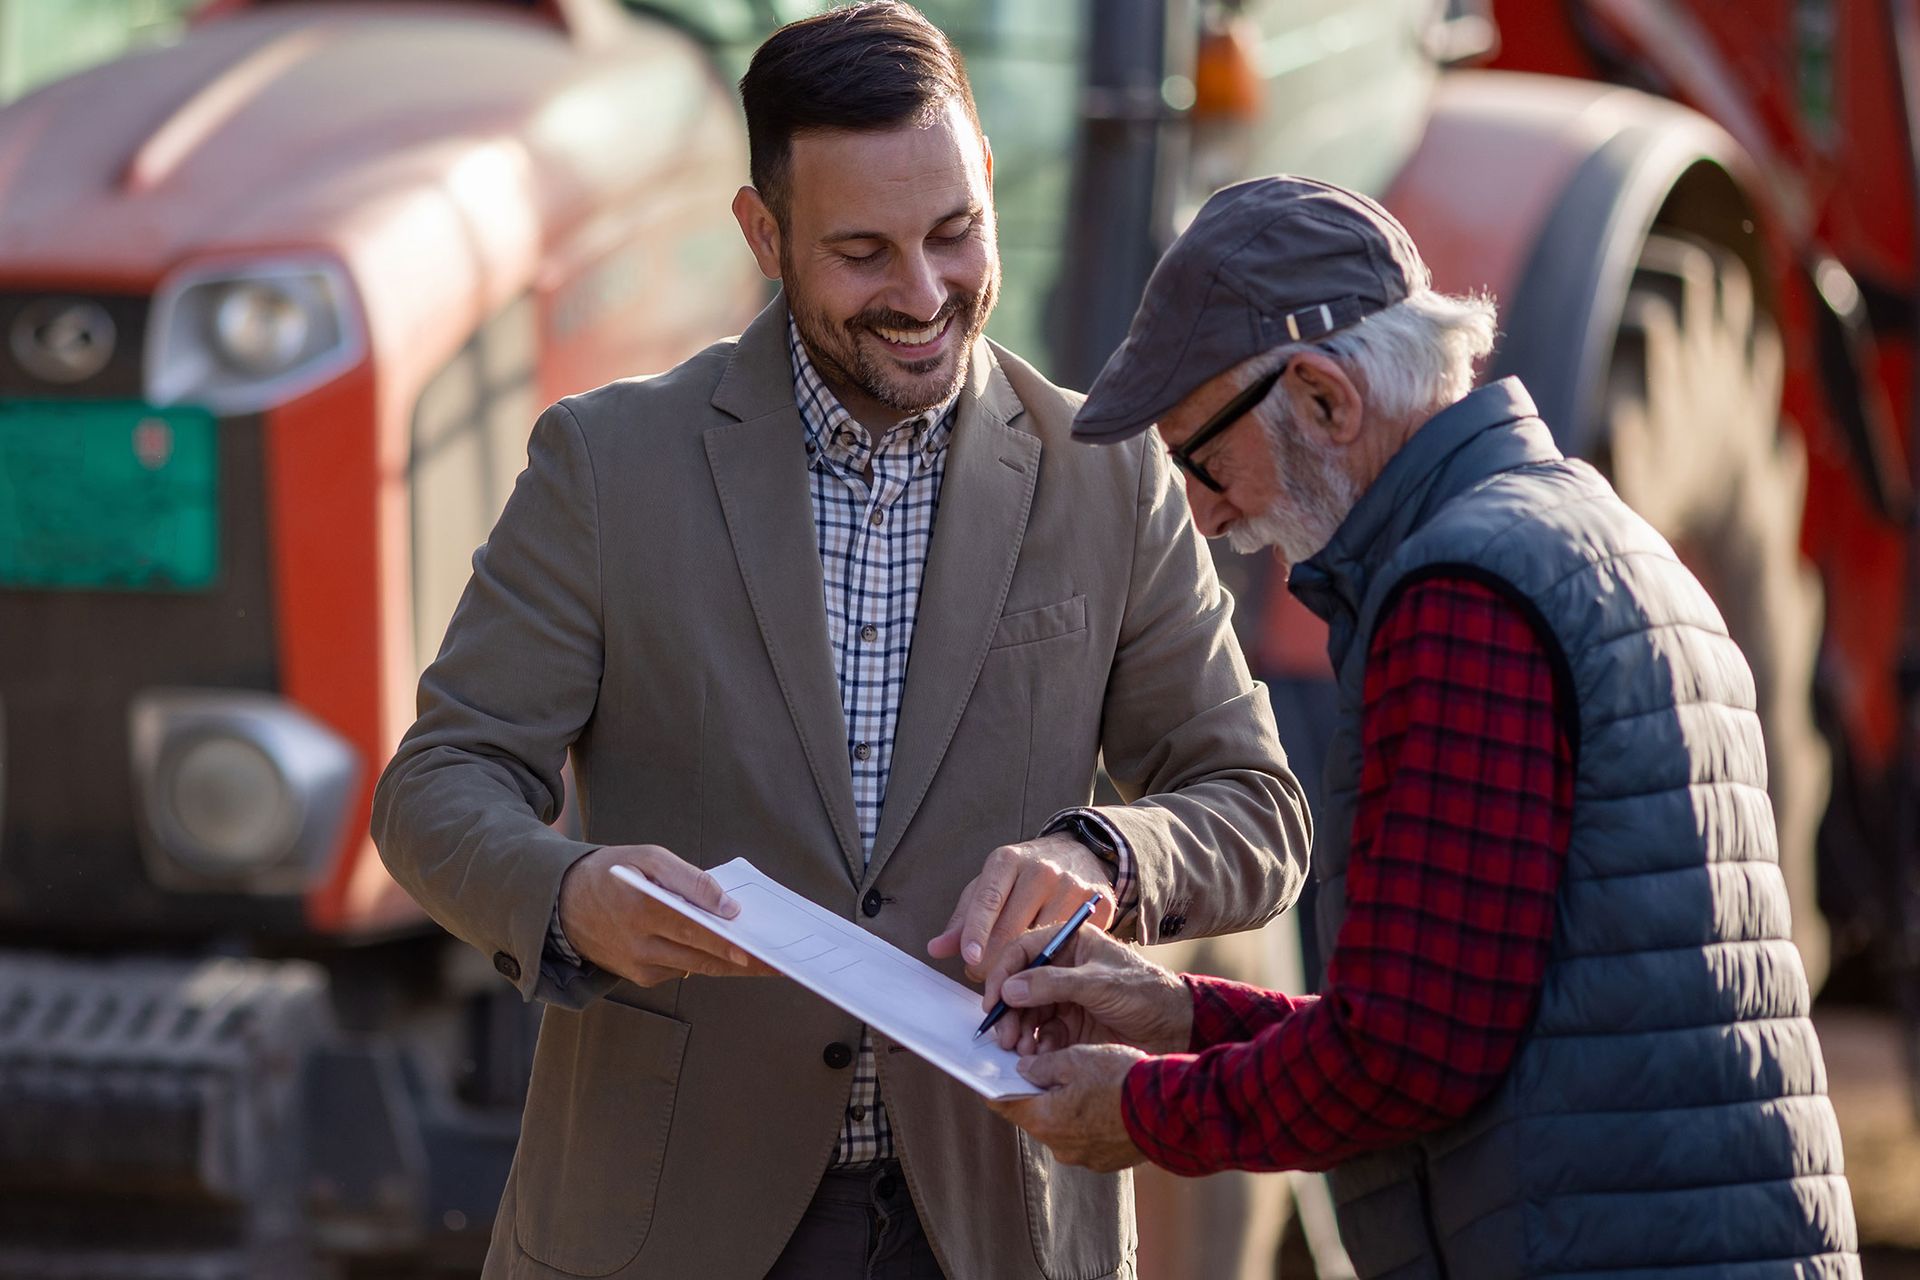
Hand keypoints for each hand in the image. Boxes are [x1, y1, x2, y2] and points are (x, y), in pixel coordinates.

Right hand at [557, 845, 774, 986]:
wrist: (563, 902)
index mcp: (643, 909)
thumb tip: (728, 907)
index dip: (731, 946)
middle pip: (704, 959)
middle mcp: (639, 945)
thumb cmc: (614, 872)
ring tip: (763, 958)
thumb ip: (692, 880)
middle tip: (778, 963)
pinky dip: (703, 960)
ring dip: (729, 964)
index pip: (697, 932)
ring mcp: (639, 966)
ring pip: (696, 968)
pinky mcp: (639, 978)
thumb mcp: (650, 858)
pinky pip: (681, 969)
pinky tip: (725, 952)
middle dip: (744, 962)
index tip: (763, 953)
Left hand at [928, 833, 1115, 980]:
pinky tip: (1047, 962)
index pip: (988, 900)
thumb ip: (963, 919)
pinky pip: (1071, 945)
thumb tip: (935, 949)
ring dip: (1024, 967)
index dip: (977, 932)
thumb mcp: (990, 885)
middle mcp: (1042, 870)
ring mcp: (1072, 887)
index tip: (969, 958)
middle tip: (983, 973)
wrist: (1078, 852)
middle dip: (993, 960)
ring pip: (1042, 943)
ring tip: (1013, 970)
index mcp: (1008, 861)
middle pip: (1013, 929)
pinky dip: (1057, 961)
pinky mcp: (1098, 904)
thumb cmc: (1024, 874)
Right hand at [981, 924, 1191, 1055]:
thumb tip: (1010, 989)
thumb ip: (1053, 984)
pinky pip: (1044, 1034)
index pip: (1024, 950)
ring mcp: (1066, 998)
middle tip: (1003, 1036)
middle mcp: (1063, 969)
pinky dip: (1036, 1045)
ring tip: (1019, 1050)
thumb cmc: (1146, 993)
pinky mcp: (1072, 1026)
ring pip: (1029, 1013)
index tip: (993, 1001)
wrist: (1178, 1028)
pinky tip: (1037, 1055)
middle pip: (1021, 986)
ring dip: (1020, 1031)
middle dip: (1009, 1011)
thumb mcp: (1099, 984)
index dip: (1003, 973)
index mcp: (1071, 944)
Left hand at [988, 1044, 1147, 1171]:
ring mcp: (1085, 1157)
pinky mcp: (1107, 1160)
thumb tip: (1024, 1068)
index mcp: (1044, 1120)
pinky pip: (1089, 1137)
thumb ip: (1043, 1065)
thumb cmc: (1120, 1081)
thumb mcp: (1076, 1059)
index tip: (991, 1073)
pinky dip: (1091, 1119)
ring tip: (1086, 1081)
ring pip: (1064, 1126)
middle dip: (1039, 1092)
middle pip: (1036, 1115)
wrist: (1169, 1111)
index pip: (1004, 1104)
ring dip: (1068, 1106)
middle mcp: (1060, 1146)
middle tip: (1048, 1066)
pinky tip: (1106, 1099)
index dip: (996, 1086)